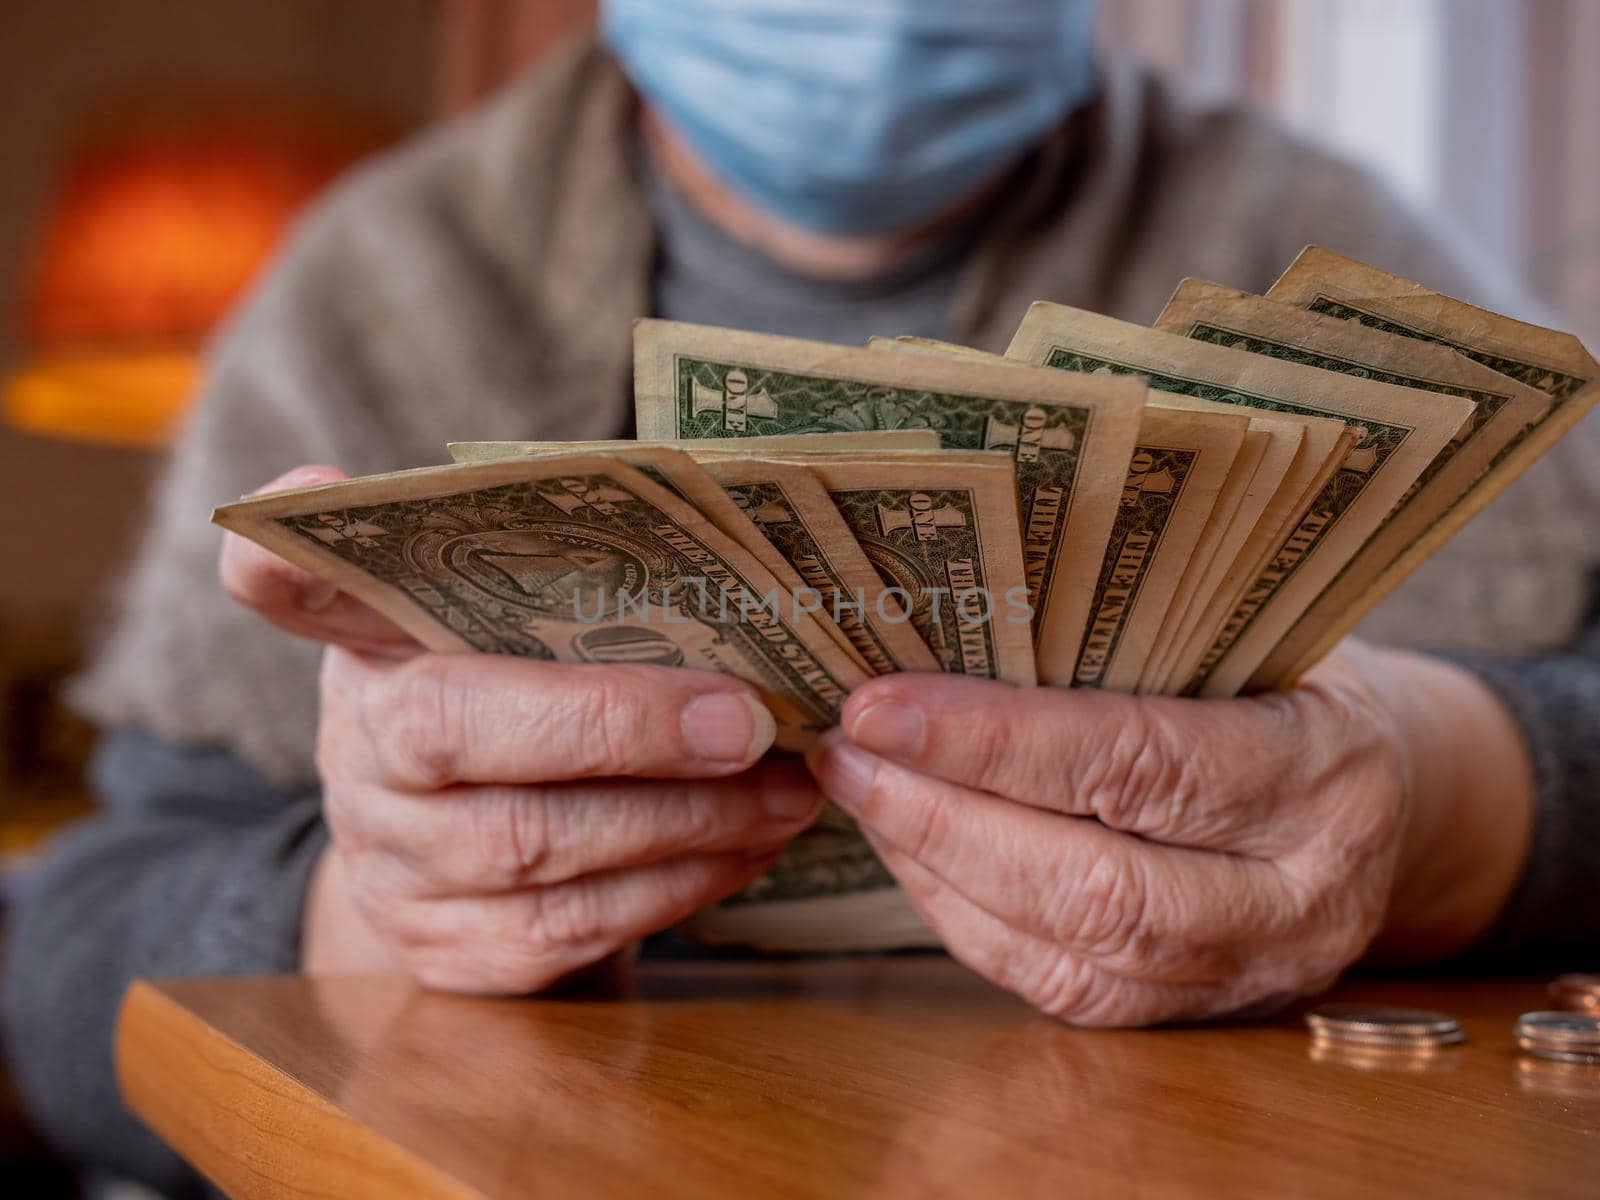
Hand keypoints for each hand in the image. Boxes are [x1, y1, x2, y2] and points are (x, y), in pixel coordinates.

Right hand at [224, 467, 824, 993]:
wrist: (471, 866)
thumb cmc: (526, 707)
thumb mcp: (518, 637)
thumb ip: (571, 594)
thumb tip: (729, 555)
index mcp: (365, 641)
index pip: (284, 580)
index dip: (287, 548)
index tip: (321, 486)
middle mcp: (353, 749)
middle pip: (453, 725)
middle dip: (620, 724)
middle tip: (749, 718)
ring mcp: (388, 863)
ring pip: (533, 846)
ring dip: (685, 819)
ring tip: (787, 788)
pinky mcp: (444, 952)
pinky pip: (569, 930)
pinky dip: (678, 887)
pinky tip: (748, 848)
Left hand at [806, 642, 1533, 1025]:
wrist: (1390, 791)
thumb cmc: (1289, 683)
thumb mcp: (1242, 634)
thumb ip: (1123, 645)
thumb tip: (938, 630)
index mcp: (1324, 772)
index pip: (1136, 763)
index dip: (993, 742)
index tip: (878, 707)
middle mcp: (1302, 896)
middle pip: (1092, 887)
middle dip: (940, 819)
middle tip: (846, 752)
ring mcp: (1253, 974)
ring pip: (1064, 954)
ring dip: (936, 869)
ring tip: (860, 789)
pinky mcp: (1195, 1015)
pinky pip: (1058, 986)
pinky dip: (964, 917)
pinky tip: (910, 848)